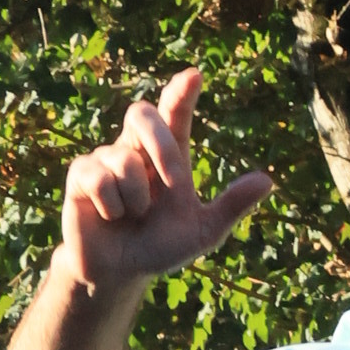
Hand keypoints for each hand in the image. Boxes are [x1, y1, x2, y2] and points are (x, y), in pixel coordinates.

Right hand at [57, 65, 271, 289]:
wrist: (121, 273)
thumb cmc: (161, 247)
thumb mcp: (203, 231)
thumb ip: (231, 206)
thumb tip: (268, 181)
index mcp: (168, 157)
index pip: (174, 115)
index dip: (181, 93)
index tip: (194, 76)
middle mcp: (137, 150)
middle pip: (142, 113)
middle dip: (160, 142)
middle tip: (176, 181)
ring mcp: (107, 160)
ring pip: (124, 159)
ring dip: (137, 199)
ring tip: (134, 217)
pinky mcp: (81, 176)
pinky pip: (99, 178)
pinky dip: (112, 205)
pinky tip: (110, 216)